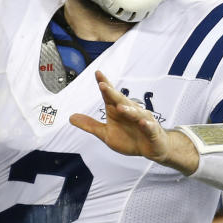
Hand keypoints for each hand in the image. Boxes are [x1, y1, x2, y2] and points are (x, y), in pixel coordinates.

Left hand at [69, 71, 189, 169]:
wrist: (152, 148)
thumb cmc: (129, 138)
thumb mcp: (106, 134)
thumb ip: (90, 125)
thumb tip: (71, 117)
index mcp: (118, 110)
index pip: (110, 96)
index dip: (104, 85)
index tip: (97, 74)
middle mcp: (130, 111)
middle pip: (121, 101)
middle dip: (112, 93)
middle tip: (102, 85)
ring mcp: (143, 120)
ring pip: (135, 113)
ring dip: (128, 110)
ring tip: (120, 107)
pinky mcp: (152, 131)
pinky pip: (149, 127)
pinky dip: (146, 125)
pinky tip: (142, 122)